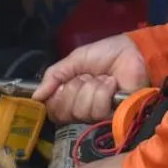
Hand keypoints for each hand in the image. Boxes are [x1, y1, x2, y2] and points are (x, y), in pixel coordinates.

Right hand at [33, 34, 150, 122]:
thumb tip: (35, 97)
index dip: (56, 97)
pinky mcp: (113, 115)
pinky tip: (112, 83)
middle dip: (74, 88)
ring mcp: (97, 113)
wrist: (132, 51)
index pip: (53, 109)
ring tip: (103, 78)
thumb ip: (53, 76)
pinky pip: (98, 111)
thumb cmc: (105, 54)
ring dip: (91, 88)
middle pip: (64, 112)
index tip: (66, 81)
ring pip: (81, 111)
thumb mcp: (74, 60)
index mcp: (70, 94)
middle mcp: (81, 107)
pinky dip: (103, 93)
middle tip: (87, 76)